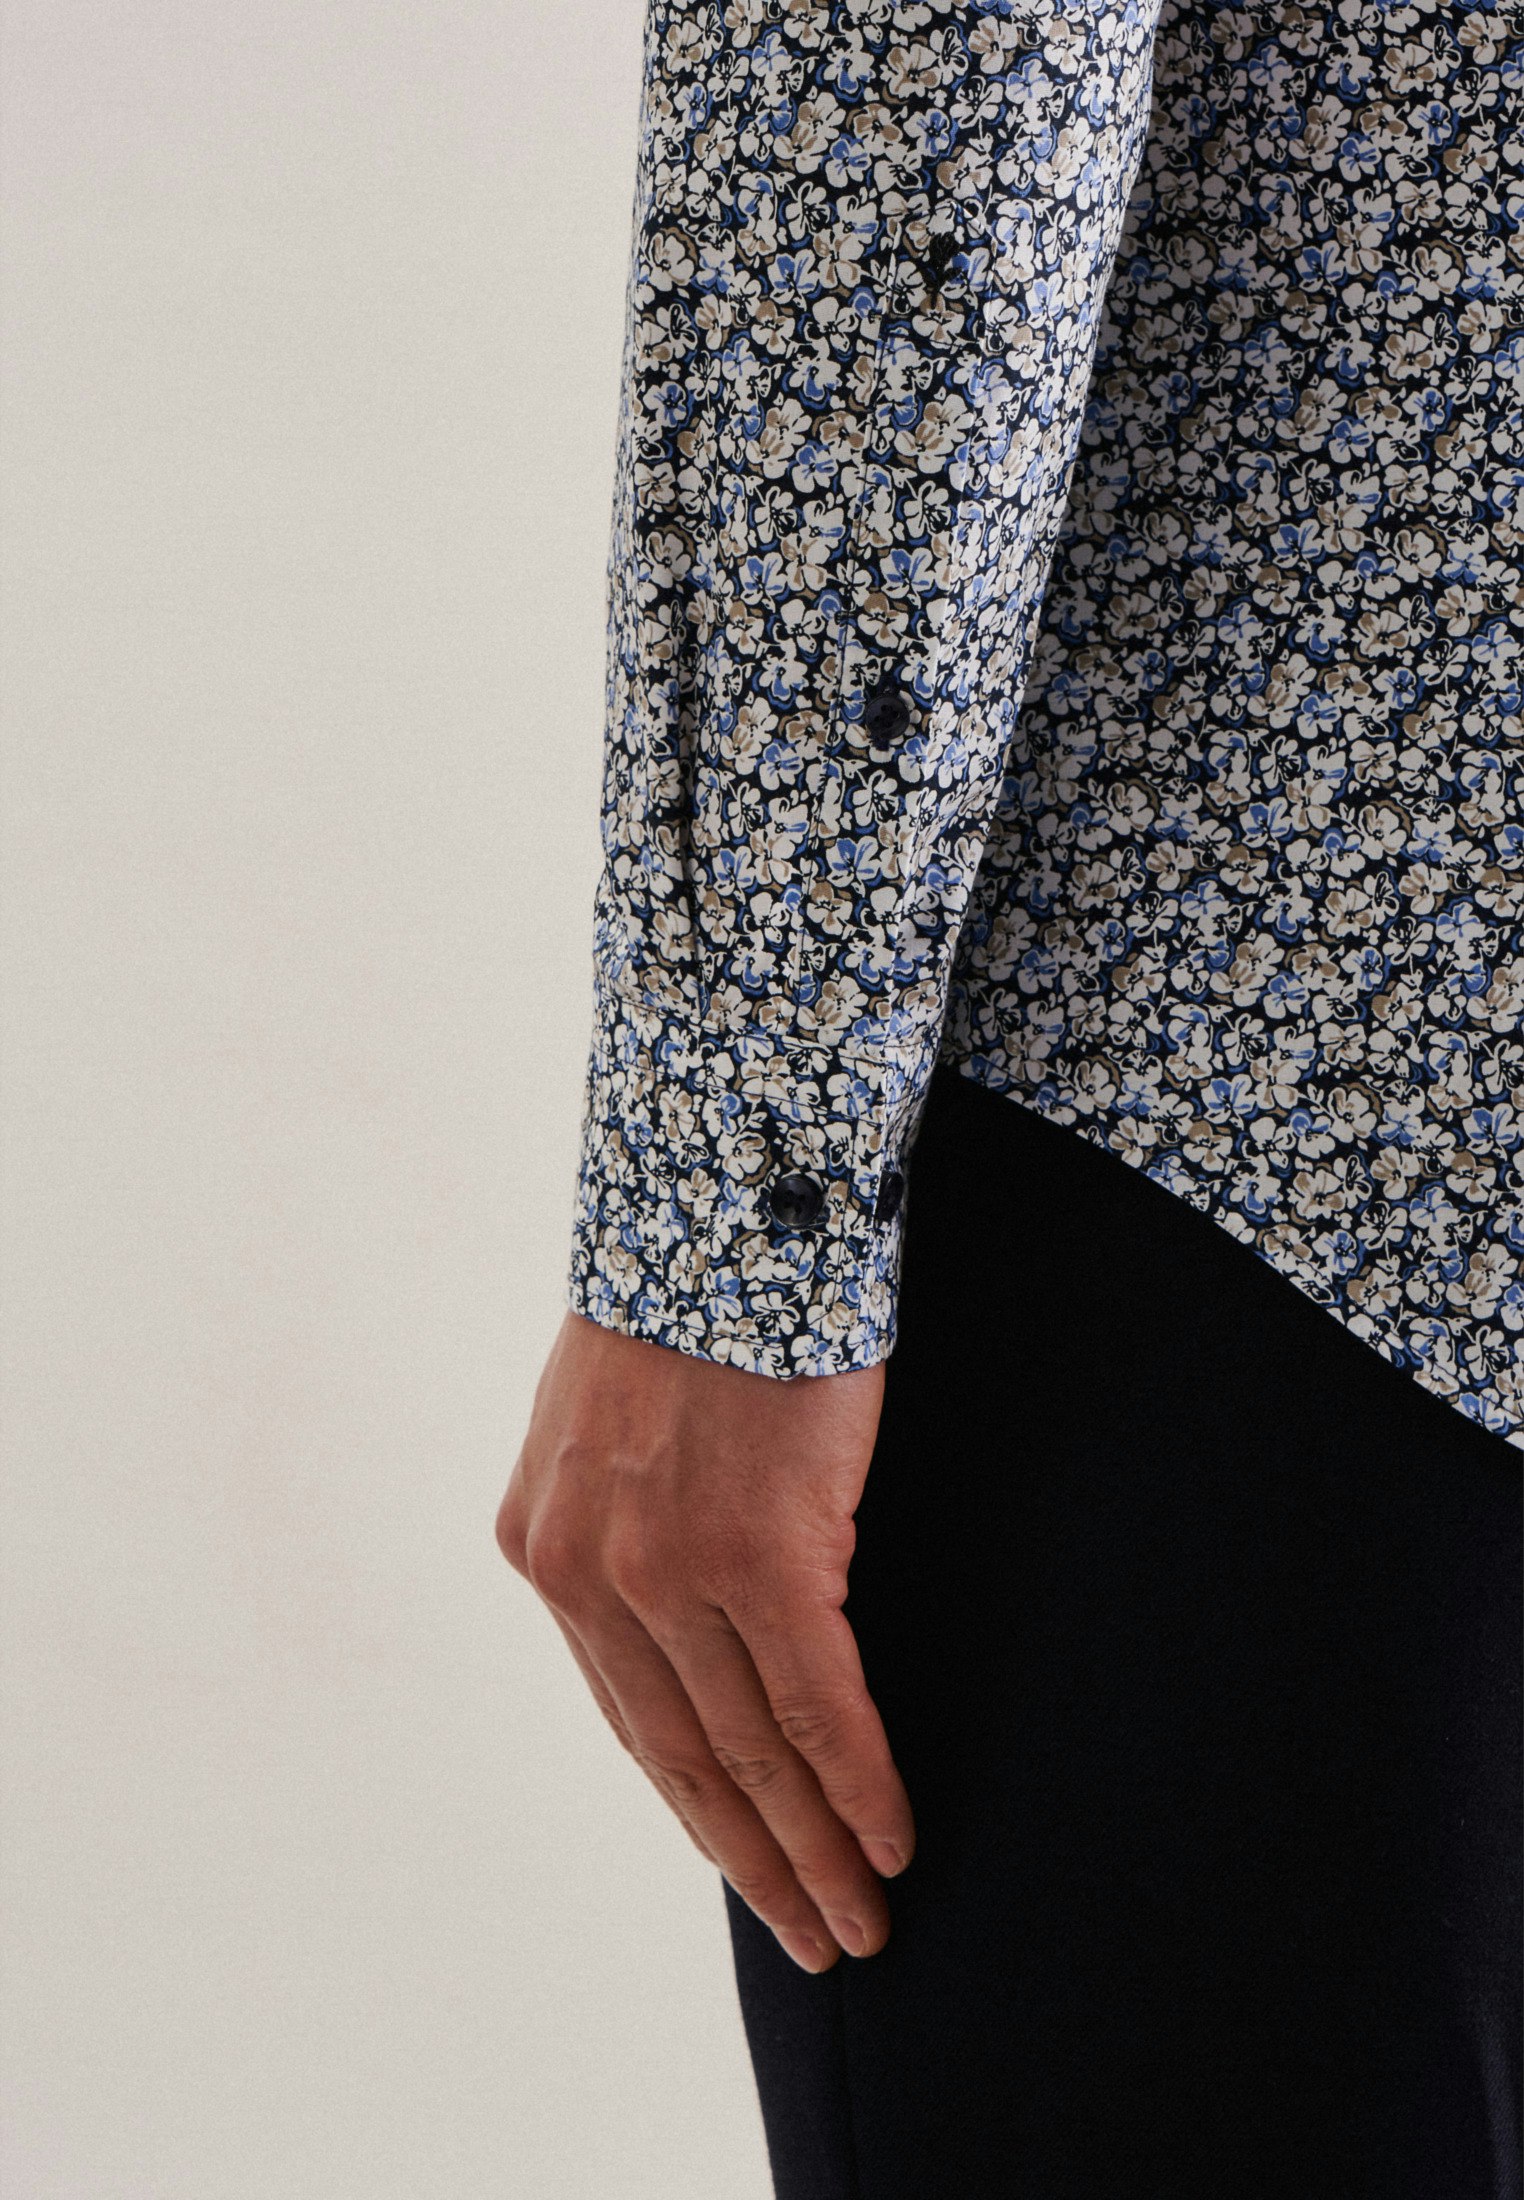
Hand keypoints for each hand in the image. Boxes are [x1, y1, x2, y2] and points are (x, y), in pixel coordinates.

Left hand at [496, 1310, 912, 1971]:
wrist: (730, 1203)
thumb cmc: (692, 1300)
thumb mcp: (608, 1420)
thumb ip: (623, 1523)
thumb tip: (678, 1611)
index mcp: (543, 1547)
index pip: (629, 1715)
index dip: (698, 1806)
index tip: (747, 1865)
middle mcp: (588, 1574)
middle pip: (685, 1757)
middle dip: (754, 1860)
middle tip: (814, 1937)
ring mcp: (668, 1570)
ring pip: (753, 1749)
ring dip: (814, 1849)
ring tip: (860, 1921)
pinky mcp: (758, 1553)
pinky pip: (820, 1704)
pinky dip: (861, 1784)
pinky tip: (895, 1839)